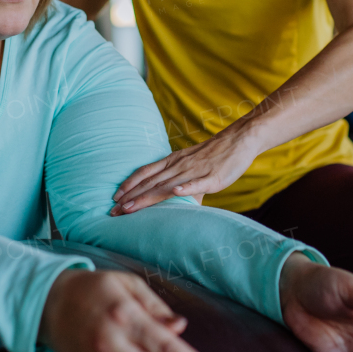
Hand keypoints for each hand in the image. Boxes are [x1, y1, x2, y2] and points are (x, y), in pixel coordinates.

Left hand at [110, 128, 261, 214]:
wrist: (239, 139)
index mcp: (172, 162)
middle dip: (130, 198)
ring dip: (146, 197)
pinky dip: (185, 188)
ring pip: (166, 186)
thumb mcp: (190, 164)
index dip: (128, 186)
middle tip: (113, 212)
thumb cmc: (214, 155)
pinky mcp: (212, 177)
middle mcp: (178, 166)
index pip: (145, 174)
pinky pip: (197, 183)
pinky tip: (175, 193)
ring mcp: (194, 171)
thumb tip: (172, 199)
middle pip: (150, 183)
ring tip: (130, 208)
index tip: (114, 199)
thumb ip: (179, 180)